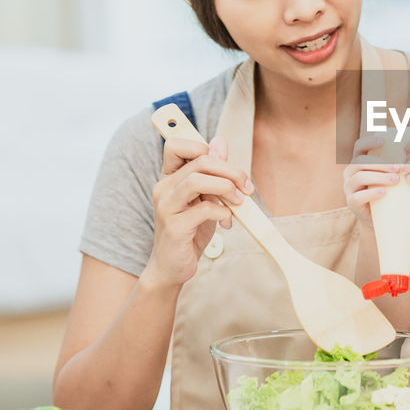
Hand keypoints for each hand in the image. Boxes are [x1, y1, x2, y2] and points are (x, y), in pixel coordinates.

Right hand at [148, 136, 250, 289]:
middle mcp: (164, 188)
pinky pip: (204, 209)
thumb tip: (220, 142)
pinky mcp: (174, 226)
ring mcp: (166, 207)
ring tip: (240, 201)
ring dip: (226, 187)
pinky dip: (223, 212)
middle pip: (200, 161)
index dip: (203, 147)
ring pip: (197, 180)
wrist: (173, 266)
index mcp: (170, 178)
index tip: (225, 165)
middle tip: (246, 186)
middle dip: (231, 170)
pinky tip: (228, 221)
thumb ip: (212, 173)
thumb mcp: (205, 198)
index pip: (176, 145)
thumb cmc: (191, 230)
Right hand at [343, 135, 401, 225]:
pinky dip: (372, 193)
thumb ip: (397, 163)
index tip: (383, 141)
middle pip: (360, 161)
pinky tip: (384, 192)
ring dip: (379, 177)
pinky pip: (359, 196)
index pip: (359, 146)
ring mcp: (349, 187)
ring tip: (396, 180)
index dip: (369, 142)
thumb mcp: (390, 174)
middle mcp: (350, 172)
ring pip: (360, 177)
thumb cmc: (388, 190)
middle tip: (400, 167)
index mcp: (359, 162)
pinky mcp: (351, 202)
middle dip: (380, 163)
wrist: (381, 217)